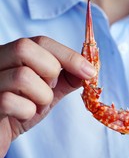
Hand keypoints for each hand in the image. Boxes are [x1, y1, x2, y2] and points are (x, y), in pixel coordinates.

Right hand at [0, 36, 95, 157]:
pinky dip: (26, 112)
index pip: (40, 41)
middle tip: (50, 89)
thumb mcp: (46, 92)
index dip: (68, 55)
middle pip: (25, 48)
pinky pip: (10, 102)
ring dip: (41, 97)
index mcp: (10, 55)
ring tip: (35, 106)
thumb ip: (66, 80)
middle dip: (50, 71)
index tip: (89, 72)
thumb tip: (89, 70)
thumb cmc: (19, 112)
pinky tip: (21, 116)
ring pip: (22, 76)